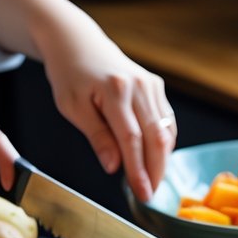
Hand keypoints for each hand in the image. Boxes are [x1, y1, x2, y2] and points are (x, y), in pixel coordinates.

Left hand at [37, 18, 175, 202]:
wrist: (78, 42)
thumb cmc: (70, 74)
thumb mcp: (72, 107)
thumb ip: (97, 137)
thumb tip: (114, 166)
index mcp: (115, 90)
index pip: (132, 139)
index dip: (138, 170)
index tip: (141, 193)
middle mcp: (139, 86)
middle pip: (156, 138)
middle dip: (156, 171)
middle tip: (150, 194)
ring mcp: (152, 85)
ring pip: (166, 131)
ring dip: (162, 160)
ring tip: (151, 181)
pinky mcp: (157, 86)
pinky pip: (166, 121)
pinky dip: (164, 143)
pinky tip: (155, 158)